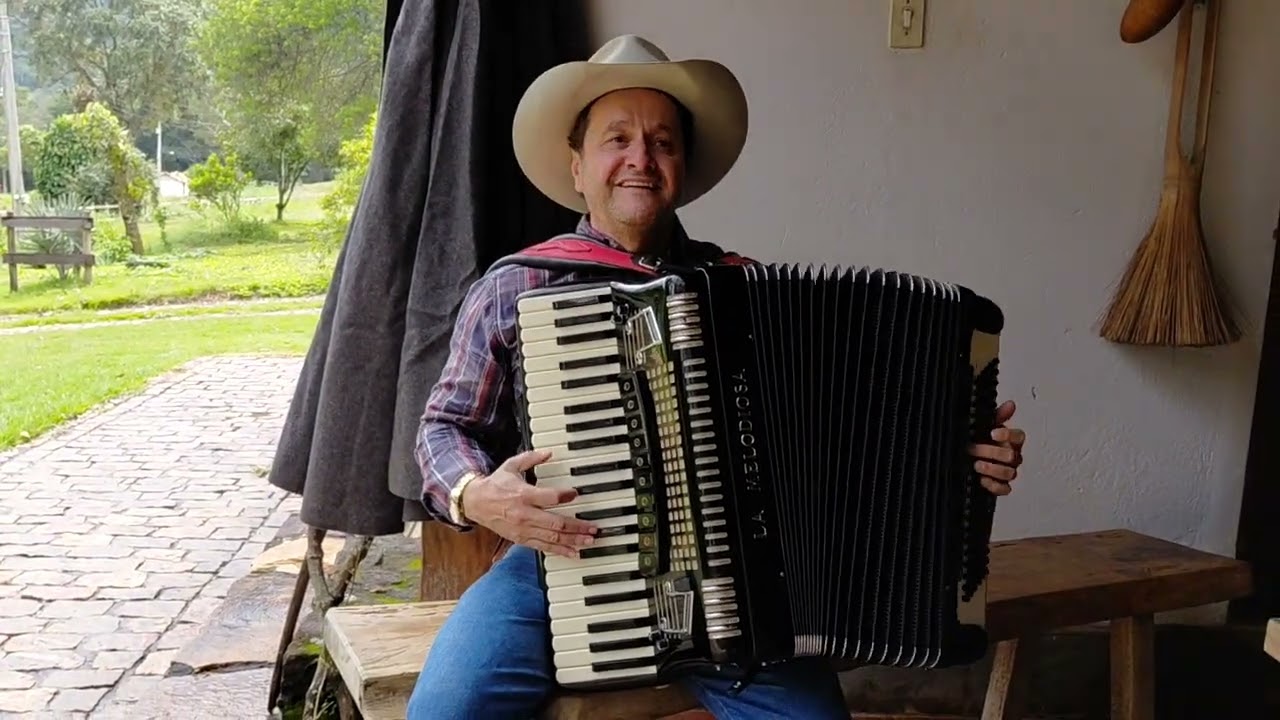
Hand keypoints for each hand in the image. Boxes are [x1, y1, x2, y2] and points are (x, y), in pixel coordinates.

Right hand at [461, 449, 597, 556]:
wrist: (475, 503)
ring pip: (552, 538)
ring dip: (573, 540)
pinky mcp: (521, 539)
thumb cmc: (495, 485)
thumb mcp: (511, 466)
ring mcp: (523, 529)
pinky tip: (573, 552)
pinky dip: (559, 551)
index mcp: (524, 495)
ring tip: (589, 541)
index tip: (575, 493)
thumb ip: (530, 458)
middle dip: (577, 526)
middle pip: (556, 523)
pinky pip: (543, 547)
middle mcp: (525, 515)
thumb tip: (549, 452)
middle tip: (593, 527)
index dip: (566, 496)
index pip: (550, 497)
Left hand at [969, 400, 1025, 496]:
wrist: (965, 459)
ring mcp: (1008, 472)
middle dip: (992, 452)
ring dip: (992, 469)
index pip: (1019, 436)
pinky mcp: (1001, 486)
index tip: (993, 433)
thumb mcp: (984, 425)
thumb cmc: (979, 441)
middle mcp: (1012, 457)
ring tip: (976, 464)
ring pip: (1010, 473)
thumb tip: (1010, 404)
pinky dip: (994, 485)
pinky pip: (1005, 489)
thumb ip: (997, 415)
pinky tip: (982, 479)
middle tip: (974, 449)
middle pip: (1012, 456)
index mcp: (1011, 441)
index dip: (1008, 435)